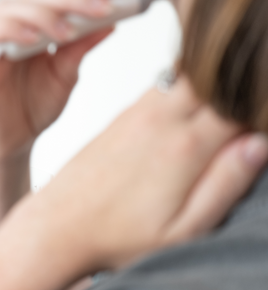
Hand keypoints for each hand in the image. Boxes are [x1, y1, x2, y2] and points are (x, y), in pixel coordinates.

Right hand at [0, 0, 119, 158]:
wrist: (15, 140)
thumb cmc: (34, 107)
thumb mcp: (67, 76)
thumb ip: (82, 49)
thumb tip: (109, 24)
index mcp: (38, 27)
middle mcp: (16, 27)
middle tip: (99, 8)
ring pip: (12, 7)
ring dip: (42, 15)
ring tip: (67, 32)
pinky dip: (10, 30)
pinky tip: (32, 39)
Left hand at [32, 77, 267, 271]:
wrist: (61, 223)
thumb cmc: (118, 234)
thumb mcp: (184, 229)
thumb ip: (225, 184)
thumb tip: (258, 144)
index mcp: (184, 148)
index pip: (240, 103)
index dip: (258, 106)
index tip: (259, 121)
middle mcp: (159, 120)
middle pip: (213, 77)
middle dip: (237, 84)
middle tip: (243, 106)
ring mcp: (137, 113)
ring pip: (186, 74)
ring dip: (209, 82)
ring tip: (218, 107)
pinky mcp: (121, 115)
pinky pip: (160, 85)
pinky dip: (183, 87)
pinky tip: (189, 108)